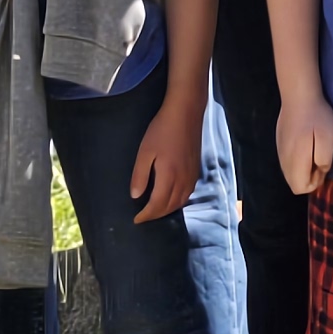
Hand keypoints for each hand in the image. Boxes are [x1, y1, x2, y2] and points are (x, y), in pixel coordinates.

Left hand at [129, 103, 202, 223]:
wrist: (186, 113)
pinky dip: (177, 201)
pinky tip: (171, 197)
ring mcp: (192, 176)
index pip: (157, 205)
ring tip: (155, 210)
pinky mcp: (196, 170)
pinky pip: (187, 194)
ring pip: (180, 202)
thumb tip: (136, 196)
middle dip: (156, 215)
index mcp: (169, 177)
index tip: (136, 220)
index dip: (146, 215)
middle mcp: (183, 180)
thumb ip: (140, 175)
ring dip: (167, 210)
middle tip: (144, 217)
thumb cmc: (162, 130)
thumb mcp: (145, 152)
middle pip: (170, 206)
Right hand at [277, 92, 332, 198]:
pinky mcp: (280, 143)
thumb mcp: (328, 140)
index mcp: (295, 161)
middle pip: (294, 182)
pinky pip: (288, 162)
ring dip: (303, 168)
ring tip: (314, 150)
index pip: (300, 188)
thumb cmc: (317, 118)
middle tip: (320, 158)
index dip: (314, 182)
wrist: (299, 96)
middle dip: (308, 177)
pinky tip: (306, 143)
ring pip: (290, 172)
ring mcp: (279, 151)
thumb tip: (320, 170)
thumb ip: (324, 161)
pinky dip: (298, 160)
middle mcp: (284, 160)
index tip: (322, 165)